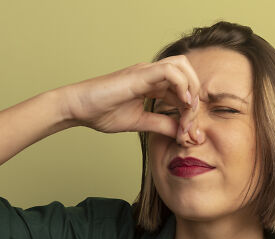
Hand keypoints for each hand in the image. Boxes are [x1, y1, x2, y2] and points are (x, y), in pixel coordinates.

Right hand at [58, 55, 201, 140]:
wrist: (79, 108)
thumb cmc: (102, 113)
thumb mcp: (140, 122)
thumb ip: (162, 124)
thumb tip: (183, 133)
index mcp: (152, 84)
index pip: (182, 90)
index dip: (190, 113)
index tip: (188, 135)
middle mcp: (151, 73)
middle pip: (188, 73)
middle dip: (196, 99)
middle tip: (190, 126)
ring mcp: (146, 71)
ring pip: (183, 66)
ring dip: (192, 90)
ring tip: (188, 114)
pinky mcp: (140, 74)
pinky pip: (170, 71)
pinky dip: (182, 85)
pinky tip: (183, 104)